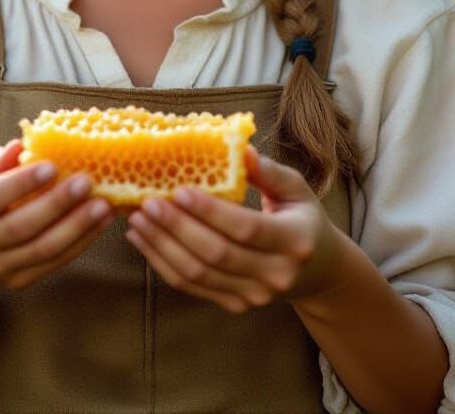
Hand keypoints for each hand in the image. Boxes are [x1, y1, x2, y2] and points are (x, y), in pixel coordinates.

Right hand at [0, 138, 114, 290]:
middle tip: (86, 182)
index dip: (20, 184)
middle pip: (18, 228)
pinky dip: (80, 242)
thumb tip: (20, 147)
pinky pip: (53, 263)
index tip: (52, 166)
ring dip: (77, 227)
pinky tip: (99, 223)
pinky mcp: (17, 281)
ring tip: (103, 204)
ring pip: (41, 250)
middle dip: (56, 204)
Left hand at [124, 144, 339, 312]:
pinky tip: (142, 240)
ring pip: (198, 274)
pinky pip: (191, 286)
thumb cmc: (302, 218)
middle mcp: (275, 275)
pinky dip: (162, 262)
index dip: (209, 211)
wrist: (317, 271)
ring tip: (137, 219)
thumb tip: (239, 150)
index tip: (179, 189)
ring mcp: (254, 296)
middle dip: (177, 226)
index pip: (245, 228)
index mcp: (294, 241)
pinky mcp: (235, 305)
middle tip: (147, 202)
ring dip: (162, 246)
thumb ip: (268, 171)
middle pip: (216, 254)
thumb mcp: (296, 189)